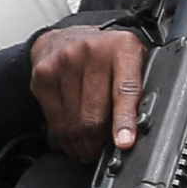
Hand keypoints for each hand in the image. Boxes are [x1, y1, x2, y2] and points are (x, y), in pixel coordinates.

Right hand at [30, 22, 147, 151]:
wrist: (65, 37)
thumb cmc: (105, 54)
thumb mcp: (131, 60)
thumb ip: (139, 87)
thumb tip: (142, 126)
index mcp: (122, 49)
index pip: (124, 90)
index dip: (124, 120)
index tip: (124, 142)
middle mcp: (91, 51)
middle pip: (95, 116)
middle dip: (100, 143)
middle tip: (104, 150)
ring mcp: (64, 62)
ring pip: (74, 123)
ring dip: (83, 143)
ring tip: (89, 146)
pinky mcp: (43, 76)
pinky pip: (55, 120)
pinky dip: (66, 137)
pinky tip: (73, 137)